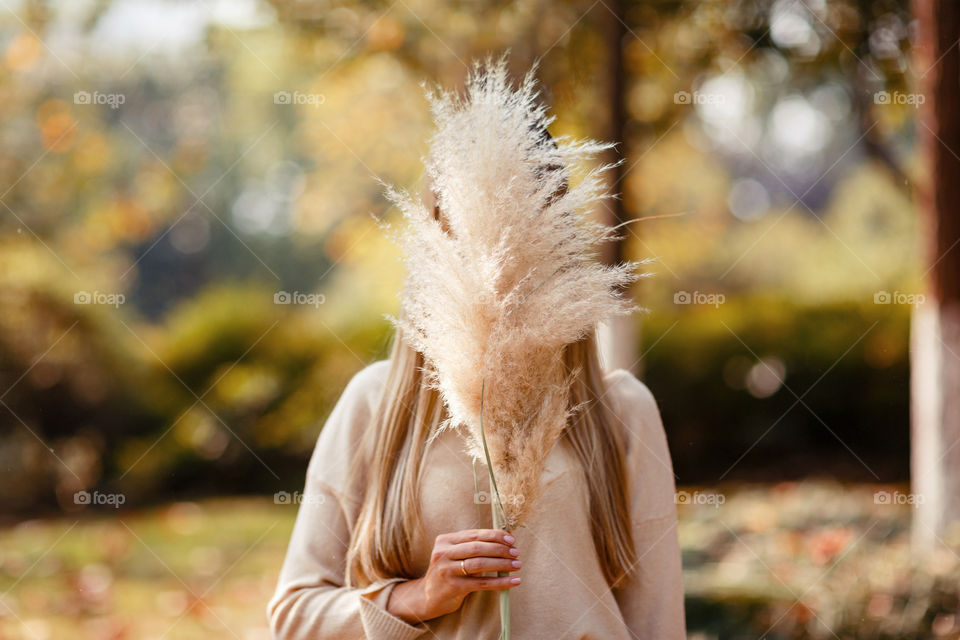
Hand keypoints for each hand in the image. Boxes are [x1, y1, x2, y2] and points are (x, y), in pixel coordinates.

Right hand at [386, 528, 520, 623]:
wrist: (427, 597)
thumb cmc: (448, 573)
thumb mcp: (454, 556)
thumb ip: (471, 547)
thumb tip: (503, 543)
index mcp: (445, 540)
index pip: (474, 534)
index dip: (495, 535)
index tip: (511, 540)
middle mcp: (443, 553)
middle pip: (477, 547)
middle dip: (500, 549)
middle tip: (516, 553)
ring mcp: (446, 570)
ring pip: (480, 564)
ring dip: (502, 564)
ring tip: (517, 565)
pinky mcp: (453, 587)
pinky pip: (481, 583)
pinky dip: (500, 582)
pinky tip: (513, 581)